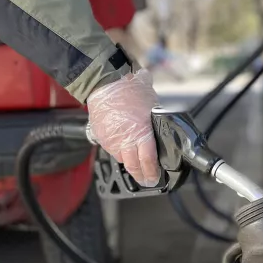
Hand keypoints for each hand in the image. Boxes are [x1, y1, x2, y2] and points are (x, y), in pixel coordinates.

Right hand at [86, 69, 160, 186]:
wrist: (106, 83)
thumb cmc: (131, 91)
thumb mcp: (152, 107)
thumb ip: (155, 125)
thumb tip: (161, 136)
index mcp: (142, 133)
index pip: (148, 161)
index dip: (152, 173)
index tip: (155, 178)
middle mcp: (126, 140)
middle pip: (133, 167)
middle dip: (141, 176)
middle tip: (146, 179)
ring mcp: (112, 140)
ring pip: (122, 159)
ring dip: (129, 161)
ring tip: (135, 159)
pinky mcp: (101, 138)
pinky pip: (111, 150)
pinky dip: (118, 150)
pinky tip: (123, 145)